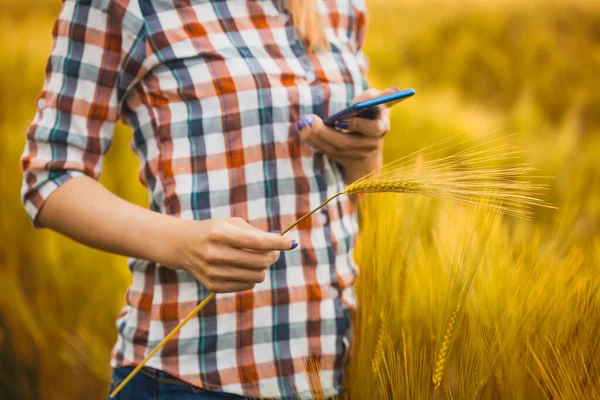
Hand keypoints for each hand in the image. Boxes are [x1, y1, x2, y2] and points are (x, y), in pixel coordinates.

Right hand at [161, 218, 295, 292]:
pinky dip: (252, 276)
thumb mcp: (231, 224)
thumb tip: (283, 243)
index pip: (257, 242)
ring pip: (256, 276)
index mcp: (220, 234)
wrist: (184, 246)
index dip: (278, 243)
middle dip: (273, 255)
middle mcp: (215, 254)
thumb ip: (256, 233)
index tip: (290, 243)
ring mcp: (213, 272)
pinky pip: (247, 285)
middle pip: (260, 261)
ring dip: (263, 267)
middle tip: (274, 251)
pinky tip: (245, 267)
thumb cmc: (215, 231)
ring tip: (258, 258)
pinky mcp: (213, 285)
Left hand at [296, 87, 393, 166]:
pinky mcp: (348, 159)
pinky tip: (305, 132)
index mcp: (382, 126)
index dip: (357, 125)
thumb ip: (374, 96)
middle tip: (310, 121)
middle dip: (325, 133)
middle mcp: (372, 144)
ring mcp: (360, 155)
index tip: (340, 119)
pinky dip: (316, 143)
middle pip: (347, 143)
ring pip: (335, 150)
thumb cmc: (367, 105)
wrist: (365, 124)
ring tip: (304, 125)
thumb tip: (382, 94)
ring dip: (316, 138)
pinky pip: (329, 153)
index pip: (374, 129)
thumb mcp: (372, 98)